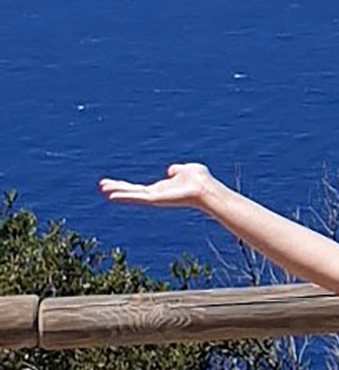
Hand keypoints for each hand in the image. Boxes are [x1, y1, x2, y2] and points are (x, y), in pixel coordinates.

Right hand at [99, 163, 221, 209]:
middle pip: (132, 191)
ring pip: (132, 195)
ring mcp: (155, 197)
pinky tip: (112, 196)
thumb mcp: (185, 170)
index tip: (112, 184)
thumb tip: (172, 170)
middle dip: (118, 188)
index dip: (125, 186)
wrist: (205, 188)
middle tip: (102, 186)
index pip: (138, 188)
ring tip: (103, 189)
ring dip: (118, 192)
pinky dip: (125, 197)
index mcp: (161, 189)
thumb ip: (177, 170)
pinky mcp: (156, 199)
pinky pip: (137, 197)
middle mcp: (156, 194)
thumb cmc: (200, 180)